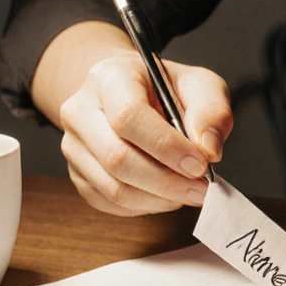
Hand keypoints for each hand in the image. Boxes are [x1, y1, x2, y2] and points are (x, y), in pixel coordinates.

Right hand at [59, 54, 232, 215]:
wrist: (130, 94)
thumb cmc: (164, 89)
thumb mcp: (198, 84)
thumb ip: (211, 111)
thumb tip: (209, 149)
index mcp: (109, 78)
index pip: (128, 117)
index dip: (167, 147)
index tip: (200, 165)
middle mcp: (81, 111)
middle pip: (117, 158)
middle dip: (167, 181)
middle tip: (202, 189)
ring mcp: (74, 146)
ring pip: (113, 188)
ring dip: (159, 199)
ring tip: (189, 192)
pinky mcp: (77, 174)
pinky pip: (110, 203)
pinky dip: (146, 206)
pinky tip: (167, 195)